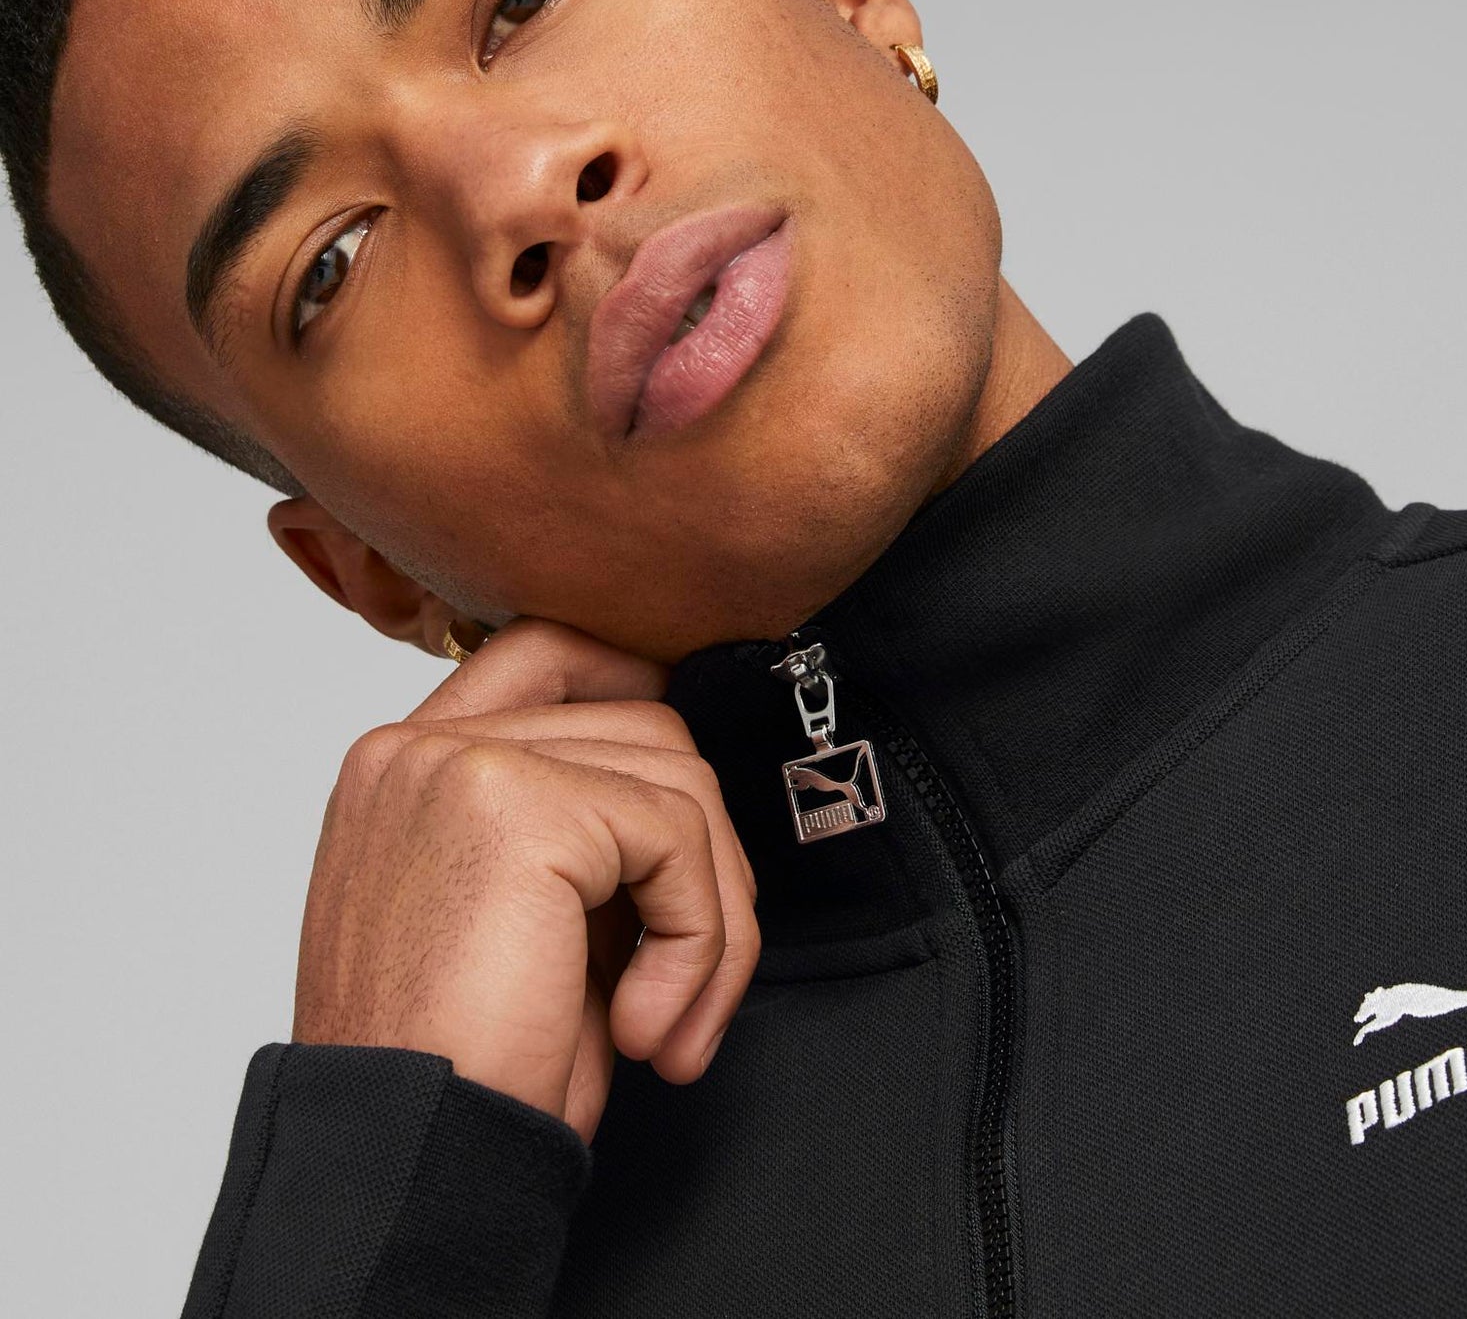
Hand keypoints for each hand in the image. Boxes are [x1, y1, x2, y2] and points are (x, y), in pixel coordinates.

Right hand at [291, 616, 759, 1144]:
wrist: (404, 1164)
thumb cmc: (458, 1064)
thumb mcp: (515, 914)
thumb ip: (576, 827)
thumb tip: (683, 792)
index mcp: (405, 767)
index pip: (546, 653)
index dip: (639, 688)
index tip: (685, 797)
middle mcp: (417, 748)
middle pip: (641, 720)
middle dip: (702, 852)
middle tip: (695, 972)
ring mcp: (460, 765)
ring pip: (678, 780)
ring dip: (711, 917)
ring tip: (671, 1020)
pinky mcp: (518, 806)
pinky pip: (679, 837)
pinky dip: (700, 940)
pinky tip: (645, 1024)